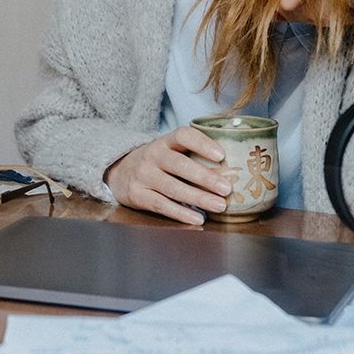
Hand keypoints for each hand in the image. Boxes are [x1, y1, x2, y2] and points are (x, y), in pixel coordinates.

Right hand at [105, 127, 232, 224]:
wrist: (119, 173)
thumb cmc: (157, 163)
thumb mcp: (169, 151)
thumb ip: (193, 153)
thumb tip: (234, 164)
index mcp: (164, 142)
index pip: (183, 136)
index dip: (202, 143)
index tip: (221, 155)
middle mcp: (152, 156)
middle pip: (179, 165)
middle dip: (205, 177)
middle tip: (227, 188)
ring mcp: (143, 176)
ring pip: (173, 187)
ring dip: (198, 198)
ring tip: (220, 206)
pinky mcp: (137, 195)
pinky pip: (162, 205)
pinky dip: (181, 213)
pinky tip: (198, 218)